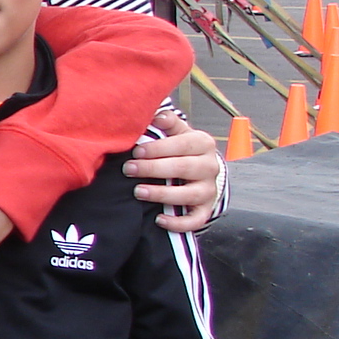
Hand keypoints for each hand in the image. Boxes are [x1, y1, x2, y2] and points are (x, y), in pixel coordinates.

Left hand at [124, 110, 221, 231]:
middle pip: (183, 168)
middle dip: (153, 169)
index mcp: (203, 143)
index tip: (136, 151)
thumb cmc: (182, 148)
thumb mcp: (178, 132)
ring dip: (162, 194)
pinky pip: (196, 220)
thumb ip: (168, 122)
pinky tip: (159, 219)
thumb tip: (157, 115)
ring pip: (189, 195)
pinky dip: (179, 223)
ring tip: (138, 192)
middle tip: (129, 169)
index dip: (158, 148)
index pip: (181, 145)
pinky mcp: (206, 209)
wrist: (203, 169)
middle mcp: (209, 166)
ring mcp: (209, 189)